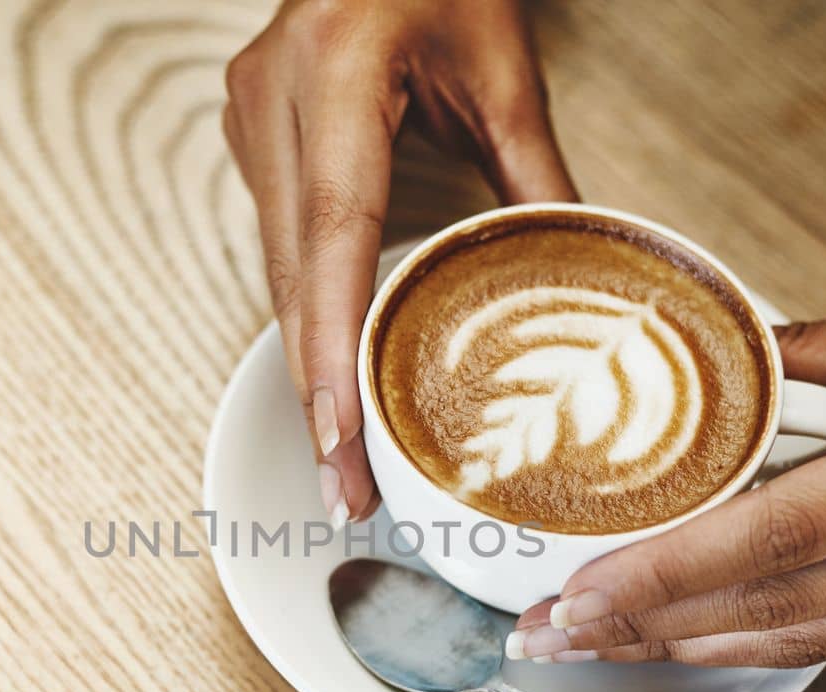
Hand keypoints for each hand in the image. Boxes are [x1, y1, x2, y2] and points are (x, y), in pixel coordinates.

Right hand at [224, 0, 576, 523]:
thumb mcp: (503, 67)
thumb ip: (533, 175)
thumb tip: (574, 274)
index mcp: (339, 69)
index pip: (334, 231)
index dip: (331, 346)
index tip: (339, 439)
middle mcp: (274, 97)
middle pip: (293, 274)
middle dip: (315, 392)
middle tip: (342, 491)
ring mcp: (251, 115)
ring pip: (278, 269)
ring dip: (308, 364)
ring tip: (339, 456)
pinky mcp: (253, 132)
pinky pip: (279, 244)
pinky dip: (310, 313)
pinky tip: (330, 374)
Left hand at [506, 266, 825, 666]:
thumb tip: (729, 363)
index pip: (778, 534)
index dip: (668, 571)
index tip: (581, 590)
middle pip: (776, 604)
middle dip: (650, 626)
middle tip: (553, 635)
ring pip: (808, 637)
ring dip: (691, 645)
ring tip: (602, 646)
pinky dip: (764, 640)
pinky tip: (698, 638)